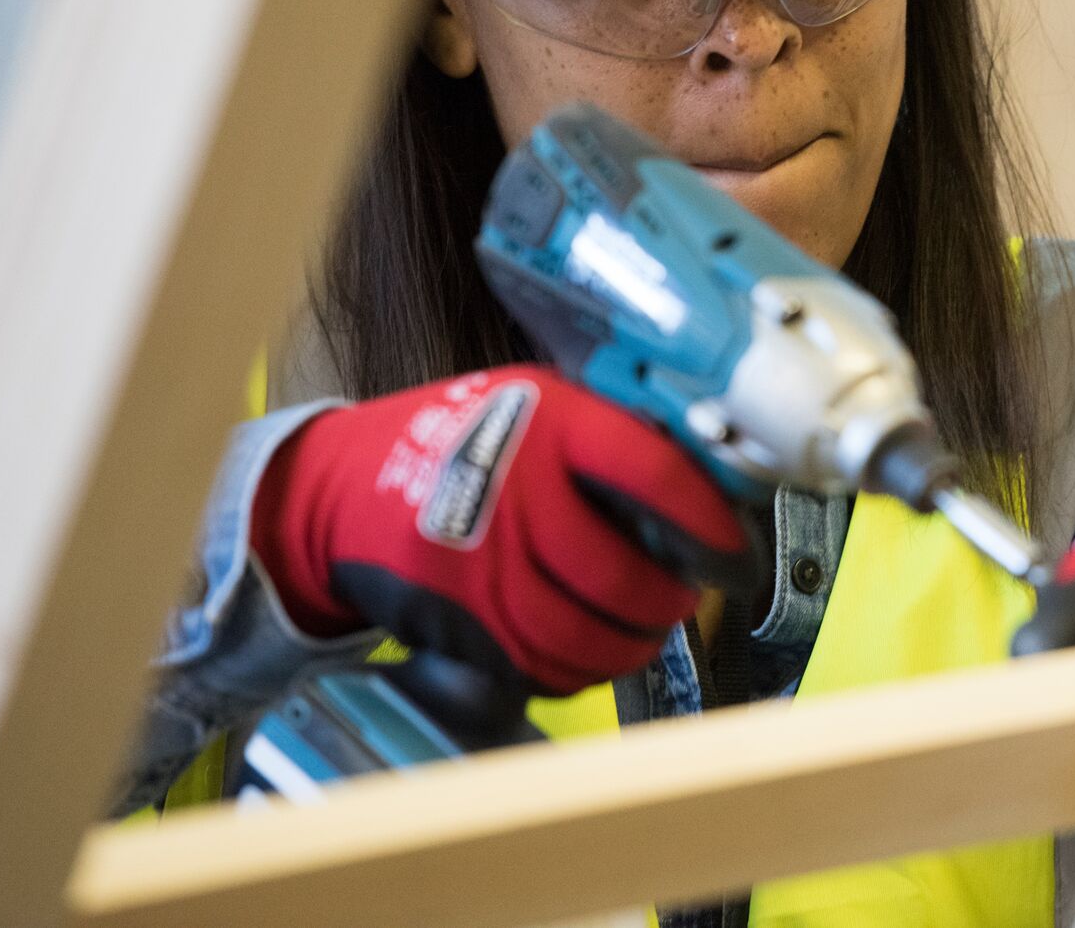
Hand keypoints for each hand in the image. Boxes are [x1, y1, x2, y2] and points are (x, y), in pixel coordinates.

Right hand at [250, 366, 756, 694]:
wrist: (340, 488)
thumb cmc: (460, 440)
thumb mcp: (536, 401)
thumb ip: (611, 435)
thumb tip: (706, 488)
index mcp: (554, 422)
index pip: (657, 476)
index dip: (710, 525)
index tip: (734, 555)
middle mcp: (520, 492)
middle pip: (626, 578)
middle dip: (670, 602)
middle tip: (684, 599)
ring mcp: (483, 563)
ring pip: (587, 637)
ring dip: (629, 647)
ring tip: (641, 632)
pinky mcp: (458, 621)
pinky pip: (540, 668)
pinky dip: (575, 672)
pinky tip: (587, 651)